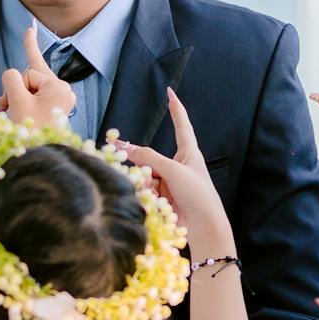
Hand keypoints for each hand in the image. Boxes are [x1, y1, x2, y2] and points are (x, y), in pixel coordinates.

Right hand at [0, 25, 77, 127]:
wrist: (42, 159)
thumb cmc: (30, 132)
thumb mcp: (16, 101)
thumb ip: (11, 79)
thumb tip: (11, 75)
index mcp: (58, 87)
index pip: (28, 74)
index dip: (13, 86)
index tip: (29, 29)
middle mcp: (63, 91)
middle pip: (30, 80)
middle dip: (12, 93)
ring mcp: (60, 100)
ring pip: (30, 90)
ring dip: (14, 100)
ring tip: (3, 115)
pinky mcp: (55, 109)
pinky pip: (36, 97)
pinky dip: (22, 101)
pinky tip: (14, 97)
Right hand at [120, 90, 231, 259]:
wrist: (203, 226)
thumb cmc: (198, 194)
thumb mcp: (173, 170)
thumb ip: (148, 158)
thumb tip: (123, 147)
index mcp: (189, 153)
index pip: (181, 125)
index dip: (175, 109)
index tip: (170, 93)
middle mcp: (178, 165)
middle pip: (151, 154)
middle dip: (140, 159)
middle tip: (115, 149)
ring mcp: (169, 182)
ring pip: (145, 172)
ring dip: (143, 179)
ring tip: (151, 189)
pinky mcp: (161, 197)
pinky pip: (145, 187)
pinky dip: (144, 191)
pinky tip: (150, 199)